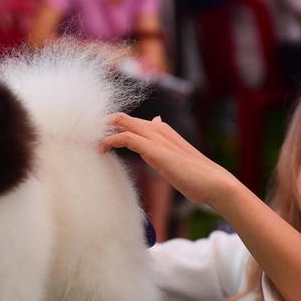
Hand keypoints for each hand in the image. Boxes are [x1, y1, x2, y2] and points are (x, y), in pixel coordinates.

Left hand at [98, 113, 238, 205]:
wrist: (214, 183)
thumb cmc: (196, 176)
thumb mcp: (176, 158)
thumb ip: (163, 145)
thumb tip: (157, 123)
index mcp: (163, 130)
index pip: (131, 121)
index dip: (112, 126)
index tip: (97, 136)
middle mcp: (158, 128)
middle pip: (122, 117)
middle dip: (102, 124)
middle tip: (86, 135)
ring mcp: (157, 137)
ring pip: (121, 122)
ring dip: (102, 129)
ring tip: (88, 140)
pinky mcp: (154, 149)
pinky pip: (125, 138)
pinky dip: (109, 140)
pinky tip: (100, 149)